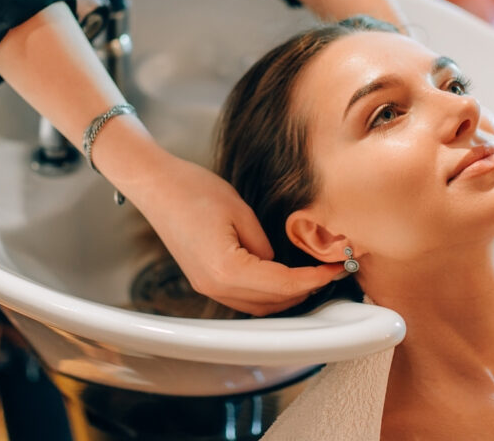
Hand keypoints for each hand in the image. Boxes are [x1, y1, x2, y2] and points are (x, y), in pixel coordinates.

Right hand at [124, 155, 344, 315]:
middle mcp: (215, 287)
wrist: (156, 186)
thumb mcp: (241, 211)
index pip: (283, 284)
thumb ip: (265, 244)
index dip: (315, 278)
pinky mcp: (204, 281)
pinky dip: (268, 293)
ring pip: (258, 306)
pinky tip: (283, 277)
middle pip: (272, 302)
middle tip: (332, 270)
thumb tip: (280, 263)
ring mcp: (207, 287)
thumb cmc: (194, 190)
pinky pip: (243, 298)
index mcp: (226, 270)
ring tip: (313, 275)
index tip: (337, 267)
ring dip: (288, 296)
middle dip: (306, 290)